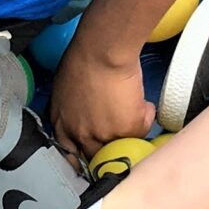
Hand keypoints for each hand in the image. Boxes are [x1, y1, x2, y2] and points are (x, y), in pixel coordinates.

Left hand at [49, 44, 154, 158]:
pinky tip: (141, 100)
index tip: (93, 157)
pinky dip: (146, 114)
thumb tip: (86, 114)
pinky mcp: (127, 130)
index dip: (83, 157)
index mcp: (61, 125)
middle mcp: (79, 135)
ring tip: (133, 111)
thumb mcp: (65, 89)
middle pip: (96, 156)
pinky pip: (143, 129)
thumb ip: (72, 109)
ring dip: (130, 132)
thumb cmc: (83, 57)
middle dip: (109, 147)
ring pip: (123, 145)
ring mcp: (104, 136)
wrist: (103, 51)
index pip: (69, 154)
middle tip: (120, 136)